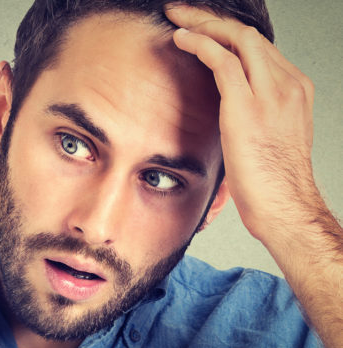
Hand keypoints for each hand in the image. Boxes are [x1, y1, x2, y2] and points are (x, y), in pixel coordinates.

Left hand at [165, 4, 317, 245]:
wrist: (284, 206)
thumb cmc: (271, 182)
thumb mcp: (265, 137)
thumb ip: (251, 112)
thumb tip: (224, 107)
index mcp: (293, 89)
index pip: (258, 47)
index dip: (226, 32)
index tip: (202, 27)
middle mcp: (287, 84)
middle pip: (247, 34)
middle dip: (211, 18)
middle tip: (182, 12)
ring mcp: (270, 93)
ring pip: (236, 38)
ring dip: (202, 23)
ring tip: (176, 18)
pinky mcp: (247, 105)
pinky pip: (221, 60)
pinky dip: (199, 43)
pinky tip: (181, 39)